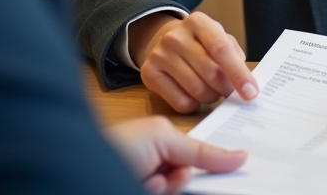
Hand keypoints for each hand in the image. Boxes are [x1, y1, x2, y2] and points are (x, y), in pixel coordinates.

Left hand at [103, 115, 245, 193]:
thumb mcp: (162, 138)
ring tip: (147, 181)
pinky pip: (171, 194)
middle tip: (166, 174)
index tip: (246, 162)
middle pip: (192, 175)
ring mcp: (153, 183)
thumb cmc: (116, 146)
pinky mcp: (147, 191)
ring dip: (168, 186)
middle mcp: (159, 163)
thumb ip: (198, 150)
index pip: (200, 152)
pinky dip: (158, 191)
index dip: (221, 159)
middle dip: (183, 176)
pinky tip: (143, 186)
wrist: (80, 171)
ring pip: (180, 188)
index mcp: (164, 142)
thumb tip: (238, 156)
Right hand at [131, 11, 258, 113]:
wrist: (162, 40)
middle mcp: (175, 36)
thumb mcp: (218, 38)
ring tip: (211, 90)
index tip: (251, 93)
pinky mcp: (149, 74)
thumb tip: (247, 85)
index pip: (222, 49)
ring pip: (197, 91)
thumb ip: (234, 56)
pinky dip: (194, 104)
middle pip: (211, 73)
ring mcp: (159, 55)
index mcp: (198, 22)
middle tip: (228, 90)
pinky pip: (181, 103)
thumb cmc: (200, 43)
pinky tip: (193, 94)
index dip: (239, 73)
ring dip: (211, 97)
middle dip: (226, 88)